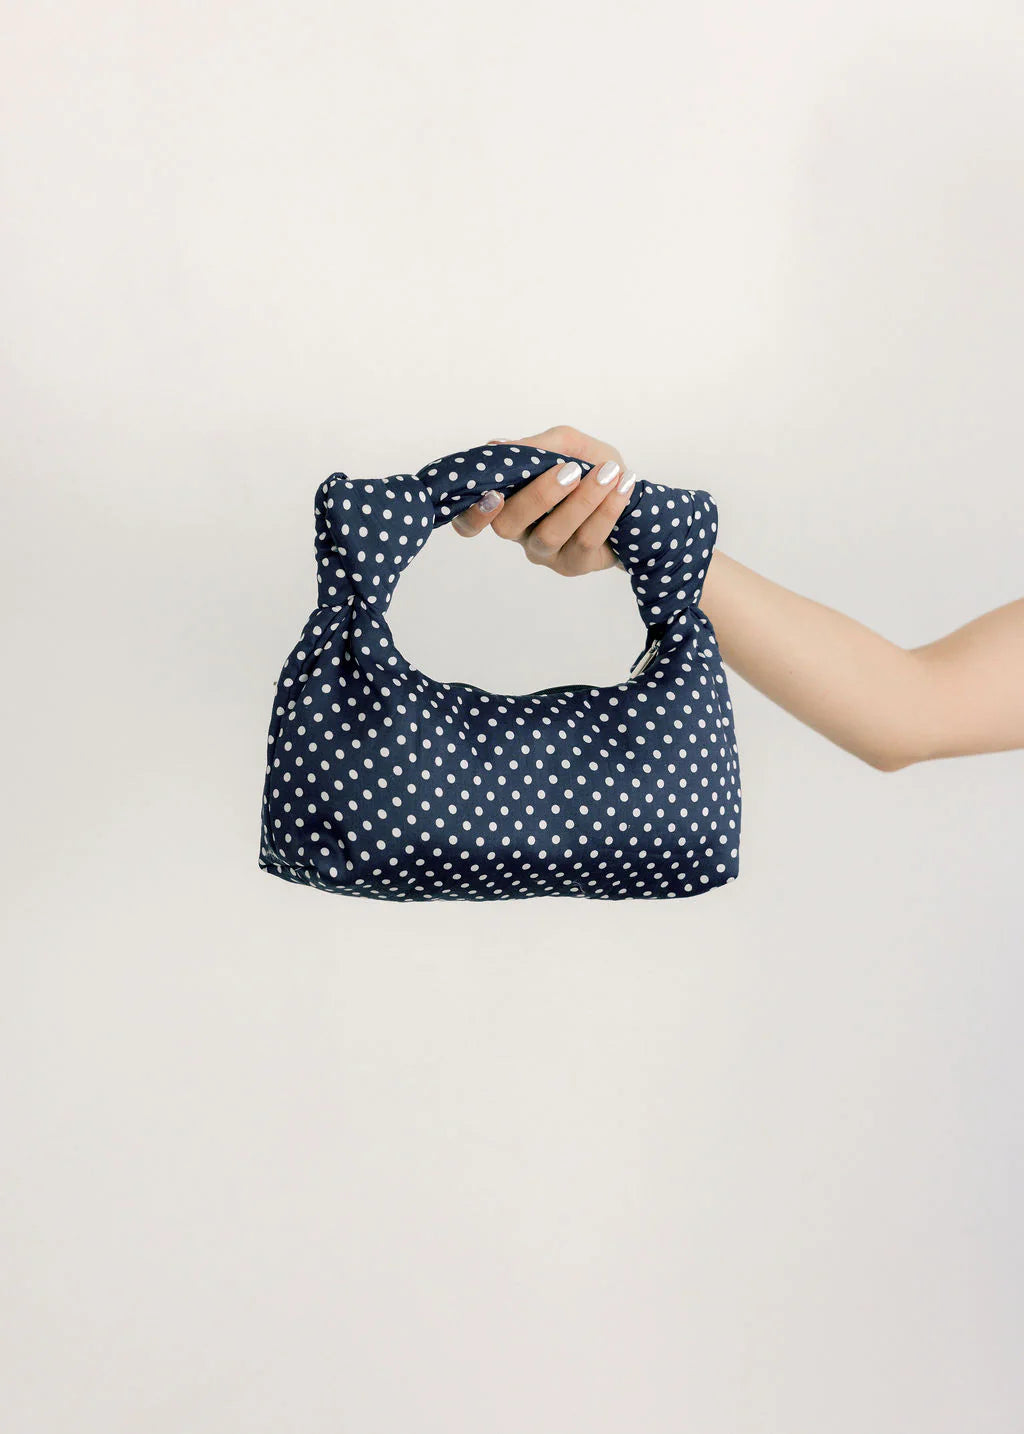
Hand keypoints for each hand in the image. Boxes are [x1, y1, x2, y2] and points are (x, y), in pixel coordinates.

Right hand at [450, 424, 636, 575]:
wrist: (631, 492)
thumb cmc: (590, 467)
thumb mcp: (567, 445)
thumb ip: (536, 445)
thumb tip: (497, 446)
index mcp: (506, 502)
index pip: (469, 521)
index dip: (472, 515)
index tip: (493, 495)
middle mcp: (519, 531)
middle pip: (508, 526)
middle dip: (539, 496)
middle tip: (571, 470)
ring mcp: (544, 552)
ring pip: (550, 535)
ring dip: (581, 501)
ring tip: (608, 474)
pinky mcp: (574, 565)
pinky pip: (585, 541)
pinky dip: (606, 510)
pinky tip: (621, 486)